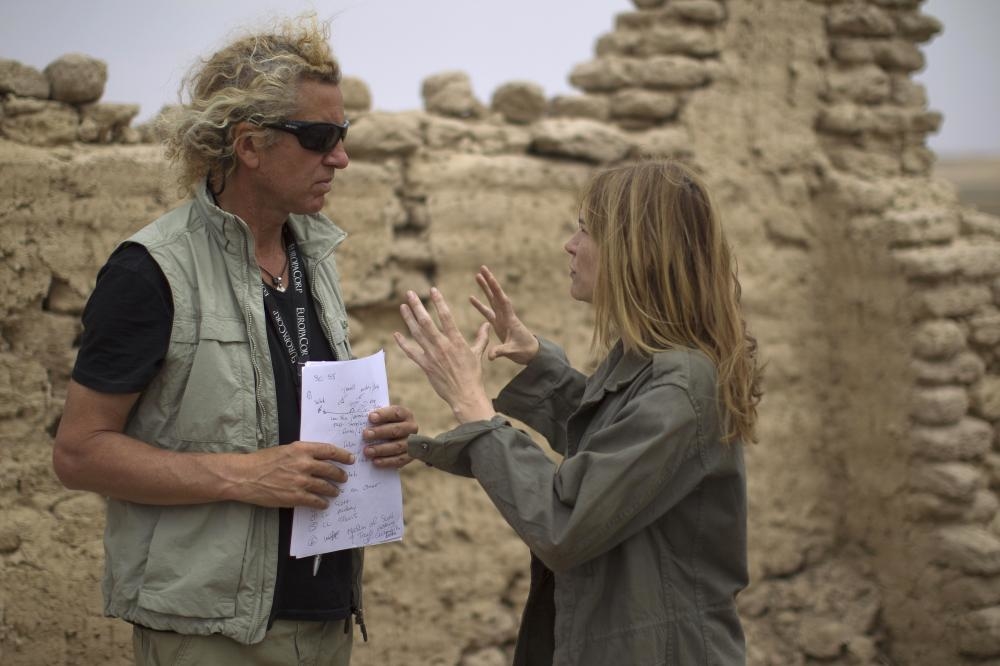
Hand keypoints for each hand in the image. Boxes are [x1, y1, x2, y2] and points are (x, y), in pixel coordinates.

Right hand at [227, 441, 354, 509]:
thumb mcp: (285, 449)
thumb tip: (318, 458)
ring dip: (333, 490)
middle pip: (331, 469)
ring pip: (325, 486)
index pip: (329, 450)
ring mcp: (300, 481)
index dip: (343, 455)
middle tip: (344, 478)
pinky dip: (322, 503)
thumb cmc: (262, 461)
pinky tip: (323, 504)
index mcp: (301, 449)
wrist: (245, 476)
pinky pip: (315, 501)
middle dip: (340, 474)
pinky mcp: (295, 496)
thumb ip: (302, 453)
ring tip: (335, 492)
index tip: (350, 459)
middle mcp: (304, 464)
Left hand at [363, 405, 417, 468]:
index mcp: (405, 414)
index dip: (384, 415)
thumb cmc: (386, 424)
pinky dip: (387, 461)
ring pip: (398, 446)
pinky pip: (399, 460)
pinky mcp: (409, 456)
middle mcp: (411, 428)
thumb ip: (375, 417)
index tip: (371, 417)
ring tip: (367, 451)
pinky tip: (375, 461)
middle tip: (365, 435)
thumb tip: (360, 419)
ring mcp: (411, 443)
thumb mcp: (384, 418)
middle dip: (380, 432)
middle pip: (396, 430)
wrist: (399, 438)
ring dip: (381, 449)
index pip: (396, 413)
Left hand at [394, 288, 495, 422]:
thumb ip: (481, 338)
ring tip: (402, 307)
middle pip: (427, 321)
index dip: (438, 302)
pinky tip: (396, 334)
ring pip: (417, 333)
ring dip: (408, 319)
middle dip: (417, 306)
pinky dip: (403, 343)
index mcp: (456, 340)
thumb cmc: (473, 375)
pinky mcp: (425, 365)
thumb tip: (487, 325)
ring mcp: (432, 355)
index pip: (446, 316)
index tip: (432, 290)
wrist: (465, 394)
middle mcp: (442, 345)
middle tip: (409, 293)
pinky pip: (411, 352)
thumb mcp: (478, 354)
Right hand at [469, 265, 538, 364]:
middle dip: (490, 282)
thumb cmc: (525, 351)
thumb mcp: (512, 351)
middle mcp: (505, 315)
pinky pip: (487, 312)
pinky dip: (479, 305)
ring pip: (491, 300)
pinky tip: (471, 297)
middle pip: (496, 295)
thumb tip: (490, 356)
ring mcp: (501, 319)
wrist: (531, 354)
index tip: (489, 276)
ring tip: (477, 276)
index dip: (495, 288)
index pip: (502, 300)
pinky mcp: (498, 324)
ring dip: (484, 288)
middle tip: (482, 268)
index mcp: (509, 319)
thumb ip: (501, 352)